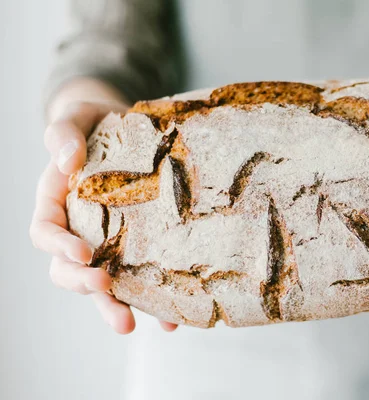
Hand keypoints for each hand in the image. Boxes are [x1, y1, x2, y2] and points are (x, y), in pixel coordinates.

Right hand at [30, 80, 178, 333]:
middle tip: (106, 289)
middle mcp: (78, 230)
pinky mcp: (135, 248)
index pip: (46, 232)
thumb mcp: (74, 118)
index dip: (60, 246)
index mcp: (56, 203)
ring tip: (132, 325)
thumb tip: (68, 159)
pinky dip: (152, 300)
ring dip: (114, 305)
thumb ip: (63, 135)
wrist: (123, 127)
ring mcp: (106, 243)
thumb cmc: (92, 123)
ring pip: (102, 283)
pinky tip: (172, 317)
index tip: (84, 253)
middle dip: (84, 285)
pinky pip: (140, 278)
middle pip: (69, 269)